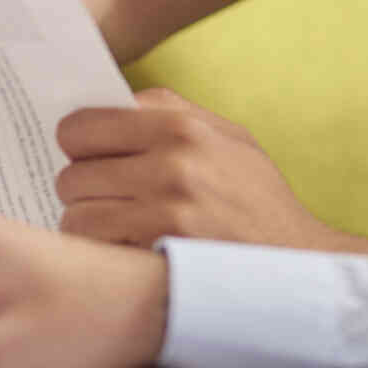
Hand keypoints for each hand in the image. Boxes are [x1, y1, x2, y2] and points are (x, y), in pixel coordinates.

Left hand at [56, 88, 367, 252]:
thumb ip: (174, 114)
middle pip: (72, 173)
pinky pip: (96, 249)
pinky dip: (101, 252)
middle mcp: (171, 164)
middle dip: (82, 187)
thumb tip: (115, 103)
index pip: (84, 124)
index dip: (78, 142)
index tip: (87, 155)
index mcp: (182, 128)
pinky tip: (126, 250)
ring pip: (76, 214)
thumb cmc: (258, 200)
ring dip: (88, 223)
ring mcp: (164, 212)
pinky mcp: (159, 254)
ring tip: (115, 226)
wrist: (295, 263)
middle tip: (105, 197)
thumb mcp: (230, 140)